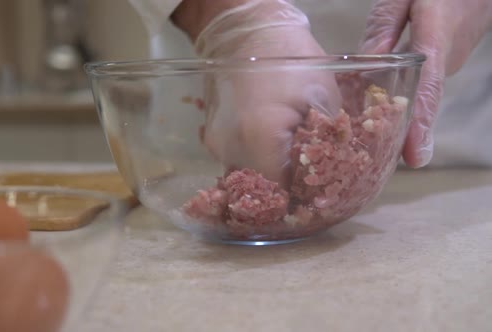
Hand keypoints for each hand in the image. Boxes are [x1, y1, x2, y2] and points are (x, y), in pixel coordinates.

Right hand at [173, 0, 340, 185]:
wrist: (246, 33)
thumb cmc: (292, 60)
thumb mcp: (324, 100)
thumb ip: (327, 146)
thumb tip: (328, 181)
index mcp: (259, 140)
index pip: (282, 192)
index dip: (302, 197)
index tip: (318, 192)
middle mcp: (231, 150)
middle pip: (262, 190)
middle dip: (287, 189)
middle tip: (309, 176)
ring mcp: (217, 146)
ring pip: (248, 179)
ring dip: (270, 175)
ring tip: (290, 158)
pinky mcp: (212, 139)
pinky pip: (238, 163)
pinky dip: (255, 162)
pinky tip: (270, 145)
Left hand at [361, 0, 491, 167]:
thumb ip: (385, 26)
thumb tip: (367, 62)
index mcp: (437, 41)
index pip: (429, 89)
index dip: (421, 125)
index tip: (416, 158)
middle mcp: (446, 59)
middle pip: (420, 103)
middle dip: (397, 132)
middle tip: (371, 162)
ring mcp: (448, 62)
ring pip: (418, 96)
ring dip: (395, 118)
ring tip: (366, 146)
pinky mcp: (443, 61)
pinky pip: (419, 86)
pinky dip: (398, 100)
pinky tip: (373, 112)